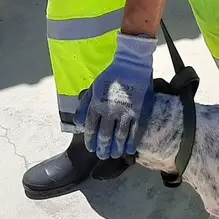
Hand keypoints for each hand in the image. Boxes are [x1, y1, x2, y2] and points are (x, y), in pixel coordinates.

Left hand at [75, 33, 155, 158]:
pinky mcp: (140, 112)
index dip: (91, 141)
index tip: (92, 148)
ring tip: (115, 154)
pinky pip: (135, 132)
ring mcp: (126, 112)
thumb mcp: (93, 87)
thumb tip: (78, 123)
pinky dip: (131, 143)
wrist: (132, 62)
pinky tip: (129, 150)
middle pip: (105, 136)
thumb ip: (84, 105)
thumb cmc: (112, 74)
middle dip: (103, 148)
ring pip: (120, 137)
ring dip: (117, 148)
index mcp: (96, 104)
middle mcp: (110, 111)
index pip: (91, 129)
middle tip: (103, 155)